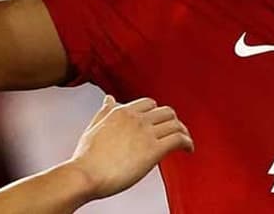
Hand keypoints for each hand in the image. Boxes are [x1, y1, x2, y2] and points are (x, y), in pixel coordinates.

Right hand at [68, 96, 194, 199]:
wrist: (85, 174)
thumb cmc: (86, 157)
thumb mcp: (94, 127)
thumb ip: (104, 112)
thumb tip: (108, 98)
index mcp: (121, 111)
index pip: (149, 104)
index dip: (157, 114)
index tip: (160, 124)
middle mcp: (136, 118)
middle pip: (166, 112)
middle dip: (173, 121)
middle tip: (176, 132)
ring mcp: (146, 133)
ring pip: (175, 124)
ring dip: (183, 132)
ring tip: (185, 142)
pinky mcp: (153, 150)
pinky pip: (178, 139)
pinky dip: (187, 143)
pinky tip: (189, 150)